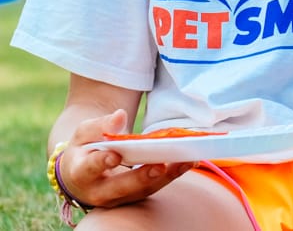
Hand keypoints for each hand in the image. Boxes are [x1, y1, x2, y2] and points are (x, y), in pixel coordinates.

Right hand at [57, 109, 193, 208]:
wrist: (82, 174)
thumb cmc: (85, 149)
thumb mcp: (84, 133)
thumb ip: (100, 125)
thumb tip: (120, 115)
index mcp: (81, 172)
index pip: (90, 169)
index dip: (101, 163)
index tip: (114, 156)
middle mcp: (99, 191)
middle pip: (122, 187)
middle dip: (141, 177)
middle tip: (160, 166)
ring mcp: (118, 198)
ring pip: (143, 190)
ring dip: (166, 177)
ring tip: (184, 161)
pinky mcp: (135, 197)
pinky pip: (155, 188)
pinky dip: (172, 176)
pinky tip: (188, 162)